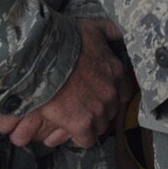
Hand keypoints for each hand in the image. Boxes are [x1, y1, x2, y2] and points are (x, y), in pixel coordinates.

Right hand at [0, 19, 131, 149]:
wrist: (43, 56)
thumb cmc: (65, 40)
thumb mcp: (93, 28)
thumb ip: (111, 30)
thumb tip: (121, 30)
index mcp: (116, 72)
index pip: (124, 93)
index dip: (112, 96)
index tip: (100, 96)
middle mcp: (111, 92)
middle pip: (112, 111)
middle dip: (100, 111)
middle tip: (84, 108)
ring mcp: (98, 109)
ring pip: (100, 126)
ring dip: (90, 125)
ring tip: (74, 118)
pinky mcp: (82, 123)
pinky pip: (87, 139)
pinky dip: (79, 137)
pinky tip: (70, 130)